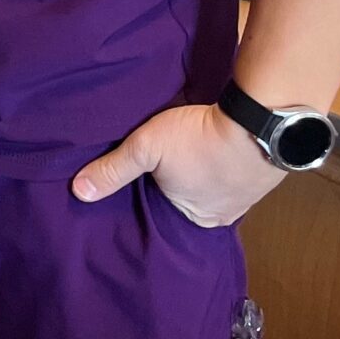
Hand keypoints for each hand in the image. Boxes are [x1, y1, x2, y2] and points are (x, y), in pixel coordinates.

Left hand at [71, 104, 283, 227]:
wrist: (260, 120)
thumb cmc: (198, 139)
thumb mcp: (145, 149)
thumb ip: (113, 169)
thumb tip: (79, 192)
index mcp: (194, 218)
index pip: (162, 208)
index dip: (150, 190)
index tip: (140, 177)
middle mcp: (222, 215)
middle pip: (188, 197)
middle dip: (176, 182)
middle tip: (164, 161)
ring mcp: (245, 195)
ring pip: (211, 184)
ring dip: (201, 168)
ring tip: (188, 150)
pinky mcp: (260, 172)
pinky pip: (232, 169)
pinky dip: (221, 159)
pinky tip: (214, 145)